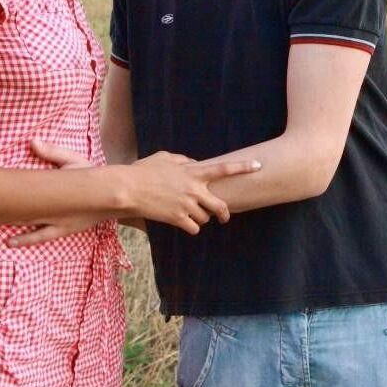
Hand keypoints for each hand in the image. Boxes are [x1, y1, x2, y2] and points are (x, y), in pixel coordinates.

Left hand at [6, 141, 101, 247]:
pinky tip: (11, 242)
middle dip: (12, 217)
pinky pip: (42, 237)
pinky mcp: (64, 230)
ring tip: (2, 240)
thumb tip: (32, 141)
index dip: (16, 196)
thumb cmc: (90, 175)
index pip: (34, 194)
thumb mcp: (74, 161)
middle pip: (32, 215)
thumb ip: (53, 153)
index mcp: (60, 193)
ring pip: (37, 233)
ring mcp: (62, 224)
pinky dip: (27, 239)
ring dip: (19, 236)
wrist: (113, 195)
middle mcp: (60, 212)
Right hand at [118, 152, 261, 234]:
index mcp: (193, 172)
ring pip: (205, 218)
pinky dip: (190, 227)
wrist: (128, 189)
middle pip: (220, 206)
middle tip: (223, 217)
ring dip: (199, 218)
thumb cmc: (143, 170)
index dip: (243, 167)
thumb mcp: (164, 157)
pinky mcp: (178, 219)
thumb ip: (183, 160)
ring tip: (186, 214)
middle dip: (224, 213)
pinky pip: (193, 228)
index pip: (224, 168)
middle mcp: (194, 189)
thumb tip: (193, 163)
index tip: (258, 166)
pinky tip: (181, 223)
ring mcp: (187, 205)